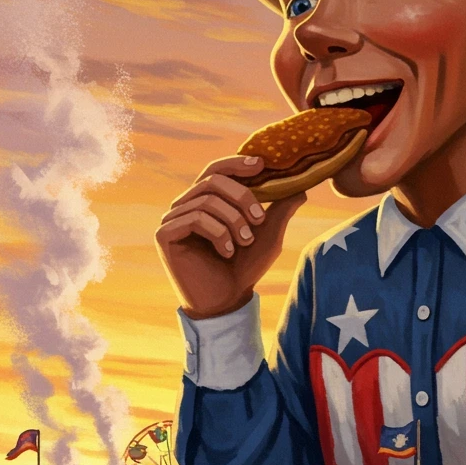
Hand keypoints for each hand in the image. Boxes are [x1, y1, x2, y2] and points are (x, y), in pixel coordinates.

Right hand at [155, 156, 305, 317]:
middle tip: (260, 219)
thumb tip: (301, 188)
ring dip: (233, 220)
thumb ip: (280, 210)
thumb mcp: (269, 235)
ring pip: (207, 200)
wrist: (226, 301)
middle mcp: (187, 205)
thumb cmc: (245, 267)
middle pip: (213, 179)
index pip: (217, 169)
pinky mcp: (164, 234)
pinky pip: (195, 219)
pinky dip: (218, 233)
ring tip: (245, 242)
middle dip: (242, 196)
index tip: (262, 165)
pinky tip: (227, 252)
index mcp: (207, 199)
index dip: (237, 163)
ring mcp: (173, 218)